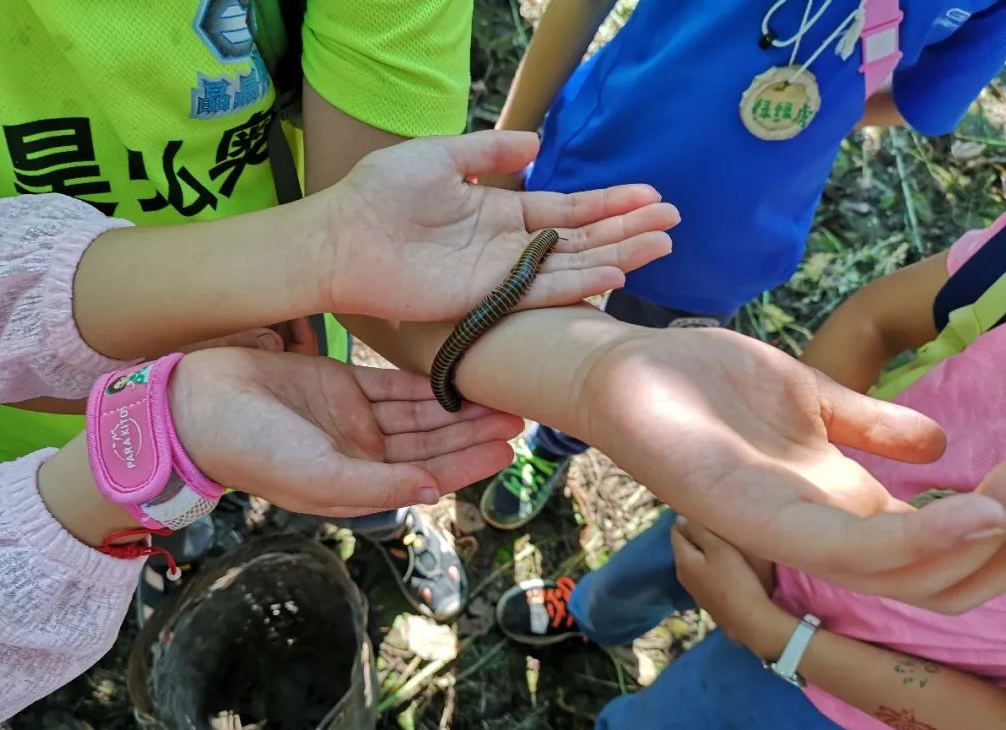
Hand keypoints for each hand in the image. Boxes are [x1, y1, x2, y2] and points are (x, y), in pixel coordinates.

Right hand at [169, 348, 522, 516]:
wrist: (195, 403)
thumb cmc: (248, 448)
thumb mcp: (316, 476)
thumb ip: (375, 486)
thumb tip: (432, 493)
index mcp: (357, 484)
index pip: (425, 475)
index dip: (466, 464)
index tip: (506, 449)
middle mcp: (361, 454)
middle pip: (431, 444)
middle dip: (472, 433)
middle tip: (518, 414)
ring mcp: (353, 419)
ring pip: (418, 414)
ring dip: (456, 407)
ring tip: (498, 395)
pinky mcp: (341, 385)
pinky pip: (393, 384)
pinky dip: (424, 381)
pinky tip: (455, 374)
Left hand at [321, 130, 677, 320]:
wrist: (343, 235)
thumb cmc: (381, 193)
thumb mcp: (441, 155)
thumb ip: (488, 151)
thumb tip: (535, 144)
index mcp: (502, 211)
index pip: (568, 210)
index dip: (609, 204)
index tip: (650, 196)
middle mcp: (510, 246)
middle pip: (582, 240)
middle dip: (628, 230)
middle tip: (673, 222)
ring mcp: (502, 274)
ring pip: (572, 266)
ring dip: (618, 255)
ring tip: (662, 244)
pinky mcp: (487, 298)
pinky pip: (542, 291)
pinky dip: (579, 283)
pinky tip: (615, 273)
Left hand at [581, 327, 1005, 611]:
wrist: (630, 366)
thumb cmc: (708, 380)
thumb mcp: (809, 397)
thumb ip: (870, 424)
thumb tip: (940, 447)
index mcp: (834, 497)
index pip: (929, 541)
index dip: (988, 529)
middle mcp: (817, 523)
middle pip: (926, 573)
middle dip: (994, 552)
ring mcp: (785, 526)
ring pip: (898, 573)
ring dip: (967, 552)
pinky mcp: (753, 518)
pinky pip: (846, 548)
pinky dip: (914, 542)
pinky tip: (971, 517)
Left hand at [671, 517, 791, 655]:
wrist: (749, 619)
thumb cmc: (735, 579)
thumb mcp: (719, 549)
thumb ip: (699, 531)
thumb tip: (680, 517)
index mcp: (682, 560)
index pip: (675, 531)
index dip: (687, 519)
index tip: (705, 513)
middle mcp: (681, 574)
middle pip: (684, 546)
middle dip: (695, 534)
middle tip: (716, 525)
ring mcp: (693, 588)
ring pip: (694, 560)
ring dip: (703, 550)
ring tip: (721, 542)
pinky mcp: (705, 597)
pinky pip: (702, 572)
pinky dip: (709, 564)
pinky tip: (724, 564)